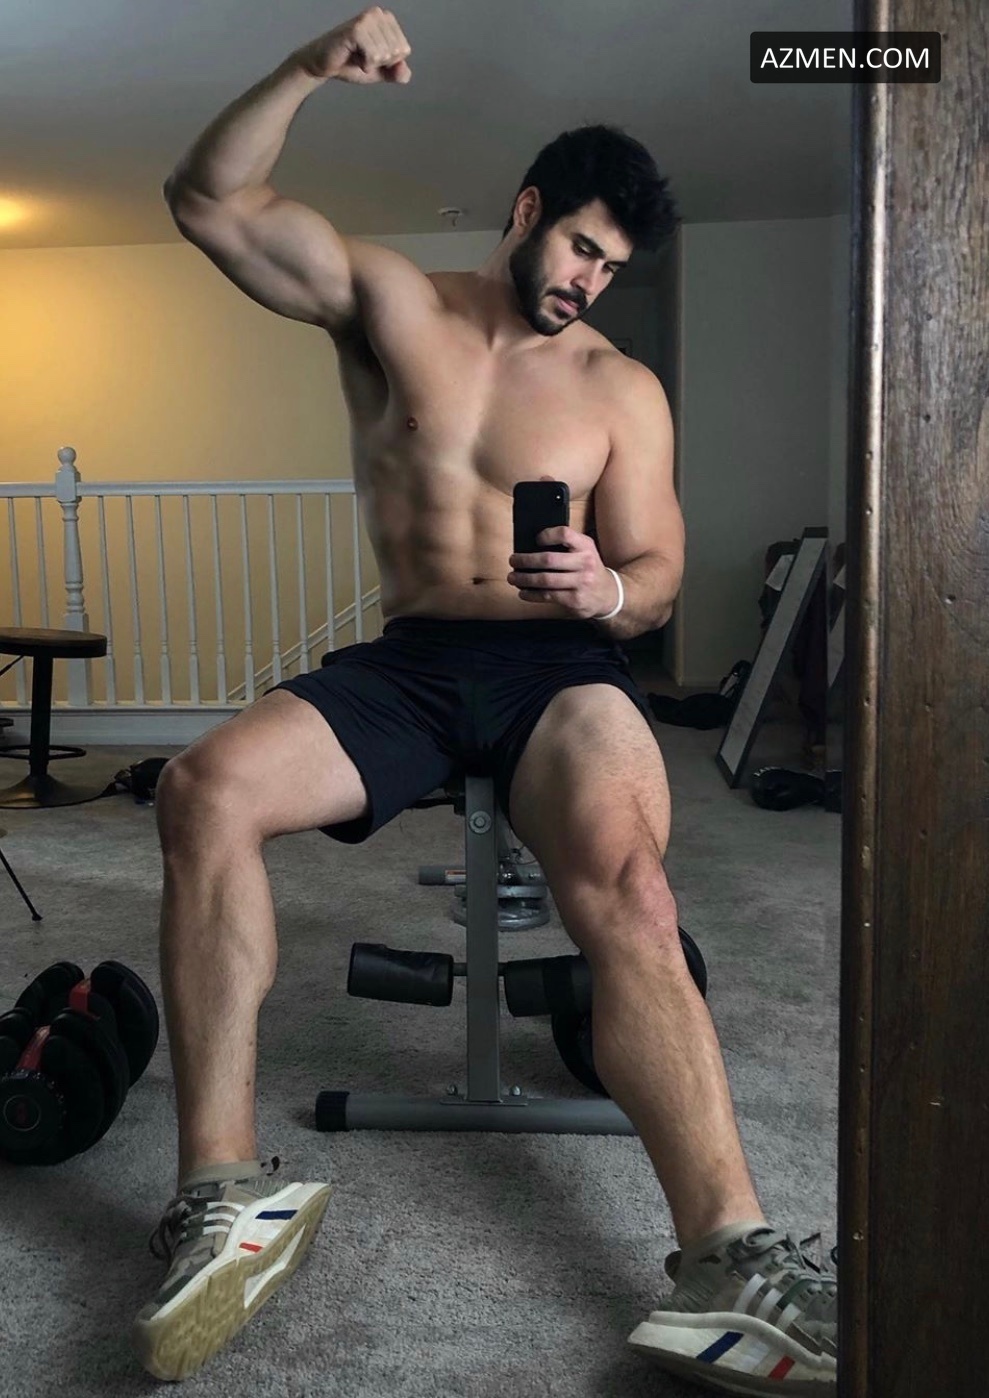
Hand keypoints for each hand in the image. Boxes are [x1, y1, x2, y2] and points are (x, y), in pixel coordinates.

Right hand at [294, 8, 411, 84]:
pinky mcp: (357, 28)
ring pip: (386, 55)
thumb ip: (398, 73)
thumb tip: (404, 72)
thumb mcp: (381, 72)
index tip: (371, 56)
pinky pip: (374, 56)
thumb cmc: (351, 64)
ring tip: (357, 55)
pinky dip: (364, 64)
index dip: (389, 62)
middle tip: (362, 56)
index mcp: (387, 20)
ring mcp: (367, 19)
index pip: (404, 50)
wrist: (325, 65)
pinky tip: (353, 55)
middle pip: (397, 52)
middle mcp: (378, 14)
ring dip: (371, 64)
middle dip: (380, 63)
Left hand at [508, 525, 619, 618]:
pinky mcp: (575, 600)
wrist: (609, 594)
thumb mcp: (585, 552)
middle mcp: (585, 563)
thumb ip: (567, 546)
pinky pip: (548, 596)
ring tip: (513, 577)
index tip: (535, 539)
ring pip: (545, 580)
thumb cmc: (589, 569)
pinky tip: (523, 592)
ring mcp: (581, 583)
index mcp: (586, 546)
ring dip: (524, 579)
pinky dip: (531, 594)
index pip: (565, 534)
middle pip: (549, 560)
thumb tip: (531, 546)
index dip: (547, 535)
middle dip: (526, 560)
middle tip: (513, 561)